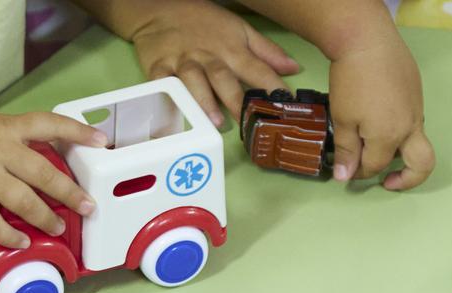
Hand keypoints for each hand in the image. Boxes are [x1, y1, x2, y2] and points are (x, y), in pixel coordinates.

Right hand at [0, 111, 107, 248]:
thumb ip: (18, 138)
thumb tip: (53, 155)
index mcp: (6, 128)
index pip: (49, 124)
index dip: (77, 131)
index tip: (102, 141)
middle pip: (43, 173)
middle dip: (70, 192)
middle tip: (88, 207)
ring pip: (23, 202)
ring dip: (45, 218)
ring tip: (58, 228)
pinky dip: (9, 236)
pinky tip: (22, 243)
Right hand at [131, 0, 299, 124]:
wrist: (160, 9)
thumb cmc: (204, 22)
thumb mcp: (239, 29)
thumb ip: (266, 51)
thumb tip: (293, 68)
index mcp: (231, 49)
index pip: (256, 68)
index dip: (271, 85)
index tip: (284, 103)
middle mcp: (208, 56)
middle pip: (224, 78)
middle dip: (237, 100)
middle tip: (250, 121)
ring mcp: (182, 62)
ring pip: (193, 81)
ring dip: (204, 101)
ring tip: (215, 122)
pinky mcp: (158, 66)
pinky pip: (162, 83)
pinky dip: (167, 97)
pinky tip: (175, 112)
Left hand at [329, 38, 434, 189]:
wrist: (368, 40)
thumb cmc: (352, 80)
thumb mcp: (343, 118)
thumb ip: (347, 150)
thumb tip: (345, 177)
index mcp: (388, 137)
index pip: (375, 166)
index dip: (358, 172)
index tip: (345, 171)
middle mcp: (410, 127)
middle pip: (421, 165)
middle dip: (406, 180)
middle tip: (388, 183)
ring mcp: (417, 110)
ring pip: (417, 142)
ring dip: (400, 152)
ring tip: (378, 147)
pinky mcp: (417, 94)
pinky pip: (414, 121)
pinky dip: (400, 130)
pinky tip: (381, 118)